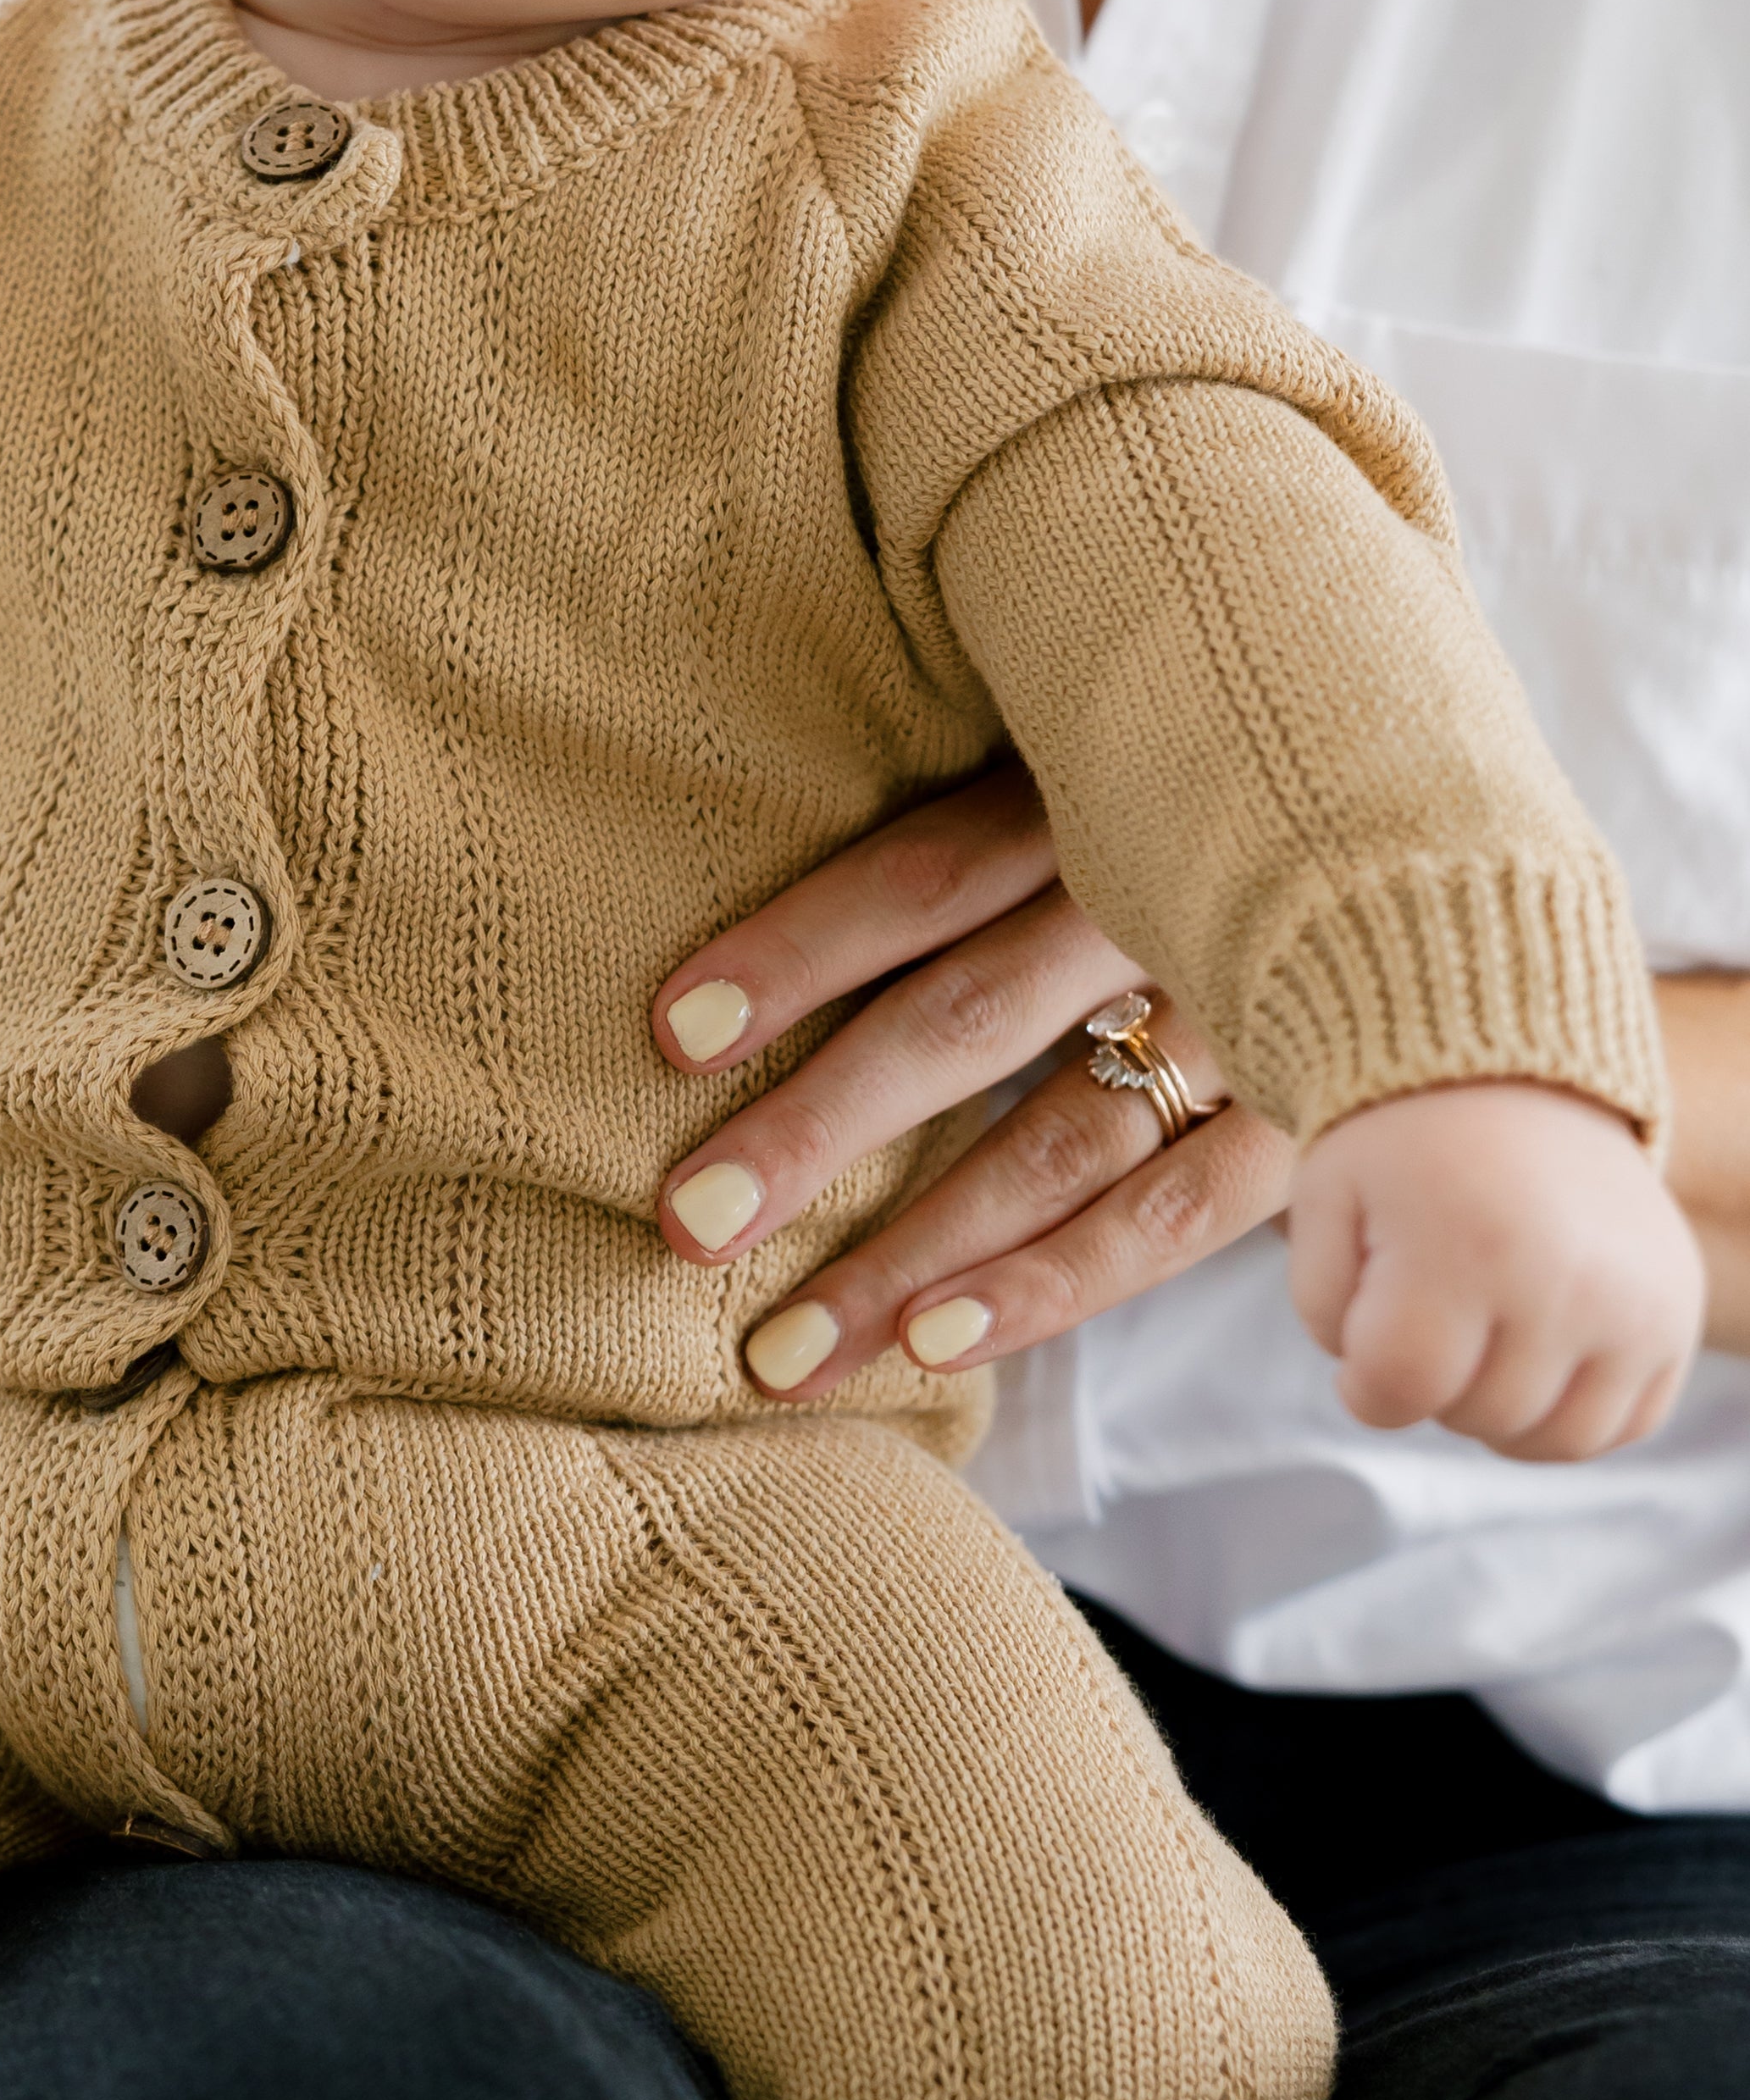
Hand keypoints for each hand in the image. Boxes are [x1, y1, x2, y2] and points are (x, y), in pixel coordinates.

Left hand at [650, 763, 1295, 1398]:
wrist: (1429, 820)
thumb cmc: (1179, 793)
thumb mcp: (1077, 750)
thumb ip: (951, 815)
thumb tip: (730, 933)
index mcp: (1096, 789)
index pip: (925, 877)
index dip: (797, 951)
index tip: (671, 1035)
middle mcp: (1170, 897)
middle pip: (967, 1020)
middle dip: (817, 1134)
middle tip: (688, 1225)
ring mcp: (1249, 1010)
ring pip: (1058, 1147)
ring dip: (910, 1255)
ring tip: (782, 1350)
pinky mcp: (1311, 1111)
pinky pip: (1171, 1217)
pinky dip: (1050, 1285)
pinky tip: (932, 1348)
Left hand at [1287, 1085, 1702, 1461]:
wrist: (1513, 1075)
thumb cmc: (1404, 1145)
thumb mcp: (1327, 1204)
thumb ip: (1328, 1315)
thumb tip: (1383, 1392)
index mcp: (1466, 1245)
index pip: (1398, 1388)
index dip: (1362, 1380)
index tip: (1365, 1331)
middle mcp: (1566, 1280)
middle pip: (1476, 1415)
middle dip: (1432, 1383)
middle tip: (1430, 1306)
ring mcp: (1635, 1303)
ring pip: (1556, 1439)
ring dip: (1501, 1410)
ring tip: (1479, 1337)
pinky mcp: (1677, 1314)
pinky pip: (1625, 1423)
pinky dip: (1571, 1409)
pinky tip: (1536, 1351)